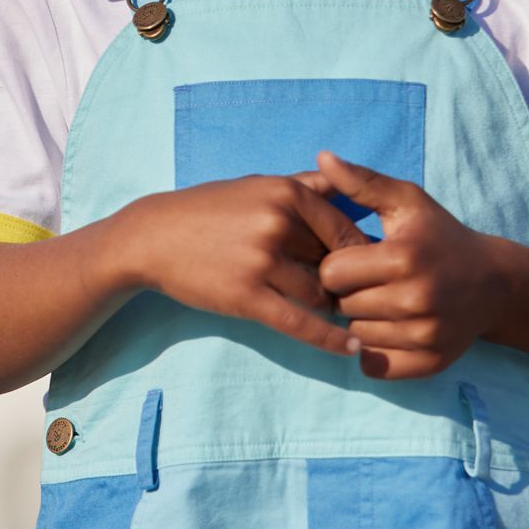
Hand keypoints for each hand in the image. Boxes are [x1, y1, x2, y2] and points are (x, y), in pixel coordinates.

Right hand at [126, 175, 368, 357]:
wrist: (155, 237)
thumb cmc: (210, 208)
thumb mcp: (258, 184)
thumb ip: (305, 185)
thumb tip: (350, 181)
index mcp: (286, 193)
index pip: (344, 228)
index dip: (362, 253)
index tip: (374, 268)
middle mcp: (278, 224)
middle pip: (335, 261)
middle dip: (350, 282)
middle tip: (367, 297)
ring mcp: (262, 262)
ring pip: (320, 293)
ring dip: (334, 306)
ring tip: (346, 315)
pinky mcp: (247, 297)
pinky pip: (299, 323)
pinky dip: (329, 338)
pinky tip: (351, 347)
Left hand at [313, 151, 509, 379]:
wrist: (493, 282)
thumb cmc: (439, 235)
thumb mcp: (406, 201)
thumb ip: (361, 181)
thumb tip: (322, 155)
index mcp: (403, 256)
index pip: (332, 272)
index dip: (336, 264)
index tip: (354, 258)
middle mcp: (415, 298)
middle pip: (342, 306)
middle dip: (347, 293)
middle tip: (368, 281)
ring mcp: (424, 335)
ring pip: (356, 336)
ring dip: (361, 320)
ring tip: (381, 301)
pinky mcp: (430, 363)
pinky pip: (374, 366)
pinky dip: (374, 350)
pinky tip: (388, 327)